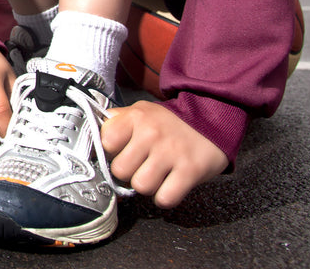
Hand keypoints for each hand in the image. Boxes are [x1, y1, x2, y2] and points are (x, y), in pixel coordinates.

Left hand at [101, 101, 228, 208]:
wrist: (213, 118)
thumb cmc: (171, 121)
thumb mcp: (142, 111)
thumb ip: (118, 121)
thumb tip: (96, 132)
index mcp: (136, 117)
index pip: (106, 142)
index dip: (113, 152)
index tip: (124, 151)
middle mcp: (151, 134)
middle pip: (120, 170)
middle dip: (129, 172)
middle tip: (141, 166)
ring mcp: (171, 153)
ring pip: (141, 186)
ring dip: (148, 186)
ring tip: (157, 175)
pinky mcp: (190, 171)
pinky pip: (165, 198)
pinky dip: (165, 197)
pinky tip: (170, 185)